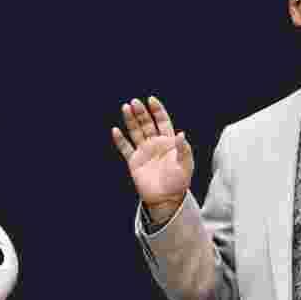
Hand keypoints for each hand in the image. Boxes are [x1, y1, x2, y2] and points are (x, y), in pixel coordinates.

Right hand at [111, 97, 193, 219]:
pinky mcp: (134, 162)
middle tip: (135, 102)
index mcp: (168, 142)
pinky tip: (115, 130)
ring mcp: (144, 152)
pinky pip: (125, 148)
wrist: (167, 199)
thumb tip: (181, 134)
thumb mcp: (185, 165)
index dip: (157, 110)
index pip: (162, 122)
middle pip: (146, 124)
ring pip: (135, 132)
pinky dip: (120, 140)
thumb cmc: (179, 182)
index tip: (151, 100)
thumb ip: (183, 150)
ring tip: (125, 107)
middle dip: (141, 112)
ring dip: (130, 120)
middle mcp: (155, 144)